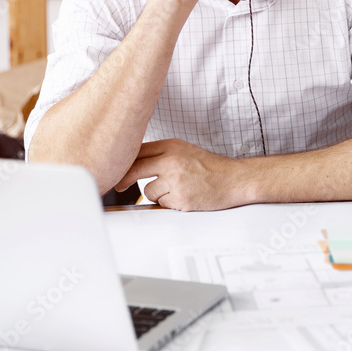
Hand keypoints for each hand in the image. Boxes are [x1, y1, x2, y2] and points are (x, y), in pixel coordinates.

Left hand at [115, 139, 249, 210]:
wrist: (234, 179)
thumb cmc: (210, 166)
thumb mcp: (185, 150)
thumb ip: (161, 153)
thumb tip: (134, 162)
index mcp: (172, 146)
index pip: (138, 152)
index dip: (124, 163)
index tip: (117, 170)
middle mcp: (172, 161)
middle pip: (135, 170)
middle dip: (123, 180)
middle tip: (119, 187)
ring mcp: (176, 180)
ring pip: (148, 191)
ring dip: (158, 194)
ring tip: (177, 188)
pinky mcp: (181, 198)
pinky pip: (162, 203)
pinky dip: (170, 203)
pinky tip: (184, 196)